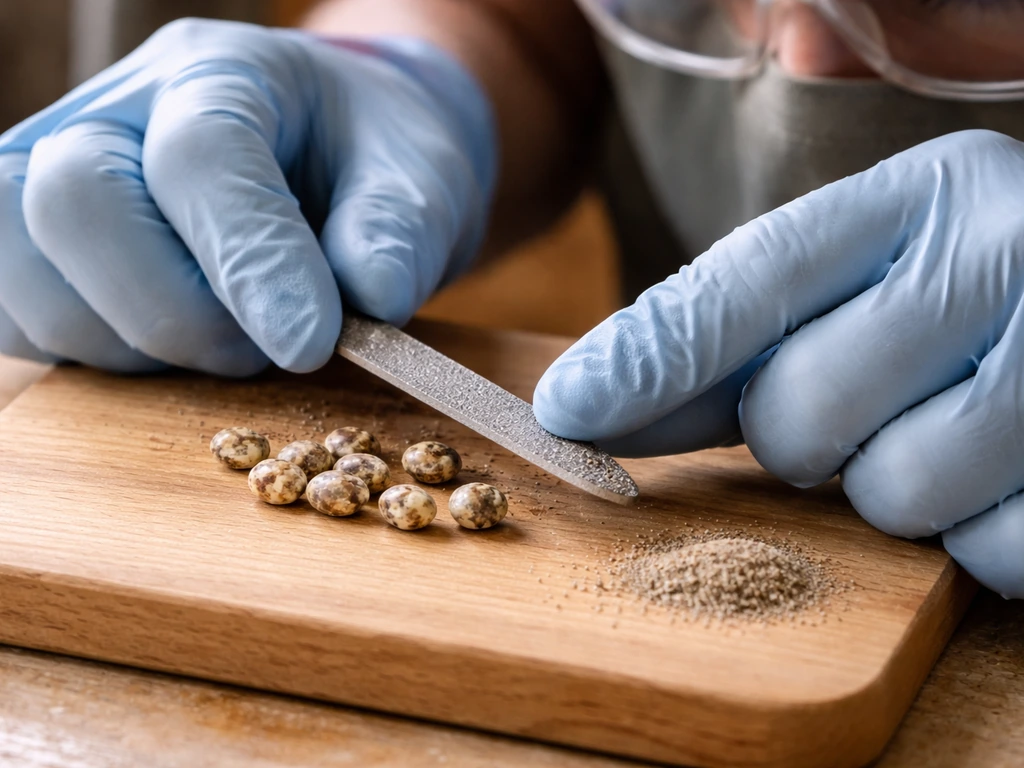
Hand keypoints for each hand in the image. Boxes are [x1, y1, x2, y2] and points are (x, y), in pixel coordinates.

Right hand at [0, 19, 494, 373]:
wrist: (337, 153)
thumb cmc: (375, 161)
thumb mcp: (419, 180)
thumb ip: (396, 234)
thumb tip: (370, 298)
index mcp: (223, 73)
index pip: (201, 156)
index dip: (251, 261)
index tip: (311, 344)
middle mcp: (120, 109)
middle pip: (77, 199)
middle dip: (178, 309)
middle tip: (267, 348)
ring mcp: (60, 168)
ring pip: (24, 264)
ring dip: (132, 340)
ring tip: (226, 341)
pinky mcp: (40, 240)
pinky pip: (16, 310)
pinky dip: (92, 351)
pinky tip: (171, 346)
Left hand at [534, 130, 1023, 599]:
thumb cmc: (966, 293)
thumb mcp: (863, 274)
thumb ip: (732, 333)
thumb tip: (587, 401)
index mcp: (925, 195)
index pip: (750, 282)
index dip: (648, 359)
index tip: (566, 411)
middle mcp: (1003, 256)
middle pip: (801, 410)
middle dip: (799, 439)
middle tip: (862, 410)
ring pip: (893, 494)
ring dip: (893, 490)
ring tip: (943, 433)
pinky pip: (988, 554)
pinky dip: (976, 537)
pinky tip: (1001, 478)